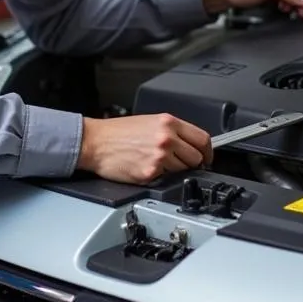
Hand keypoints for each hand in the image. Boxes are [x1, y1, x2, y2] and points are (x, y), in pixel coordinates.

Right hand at [77, 113, 212, 183]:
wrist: (95, 142)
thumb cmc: (117, 133)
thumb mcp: (149, 122)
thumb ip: (172, 131)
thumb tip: (189, 144)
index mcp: (168, 123)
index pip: (202, 139)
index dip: (208, 152)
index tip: (206, 158)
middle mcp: (166, 138)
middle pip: (196, 157)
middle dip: (192, 163)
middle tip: (181, 164)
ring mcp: (159, 156)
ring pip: (183, 170)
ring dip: (175, 171)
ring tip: (158, 165)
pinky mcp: (150, 173)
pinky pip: (165, 180)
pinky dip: (159, 177)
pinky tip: (146, 169)